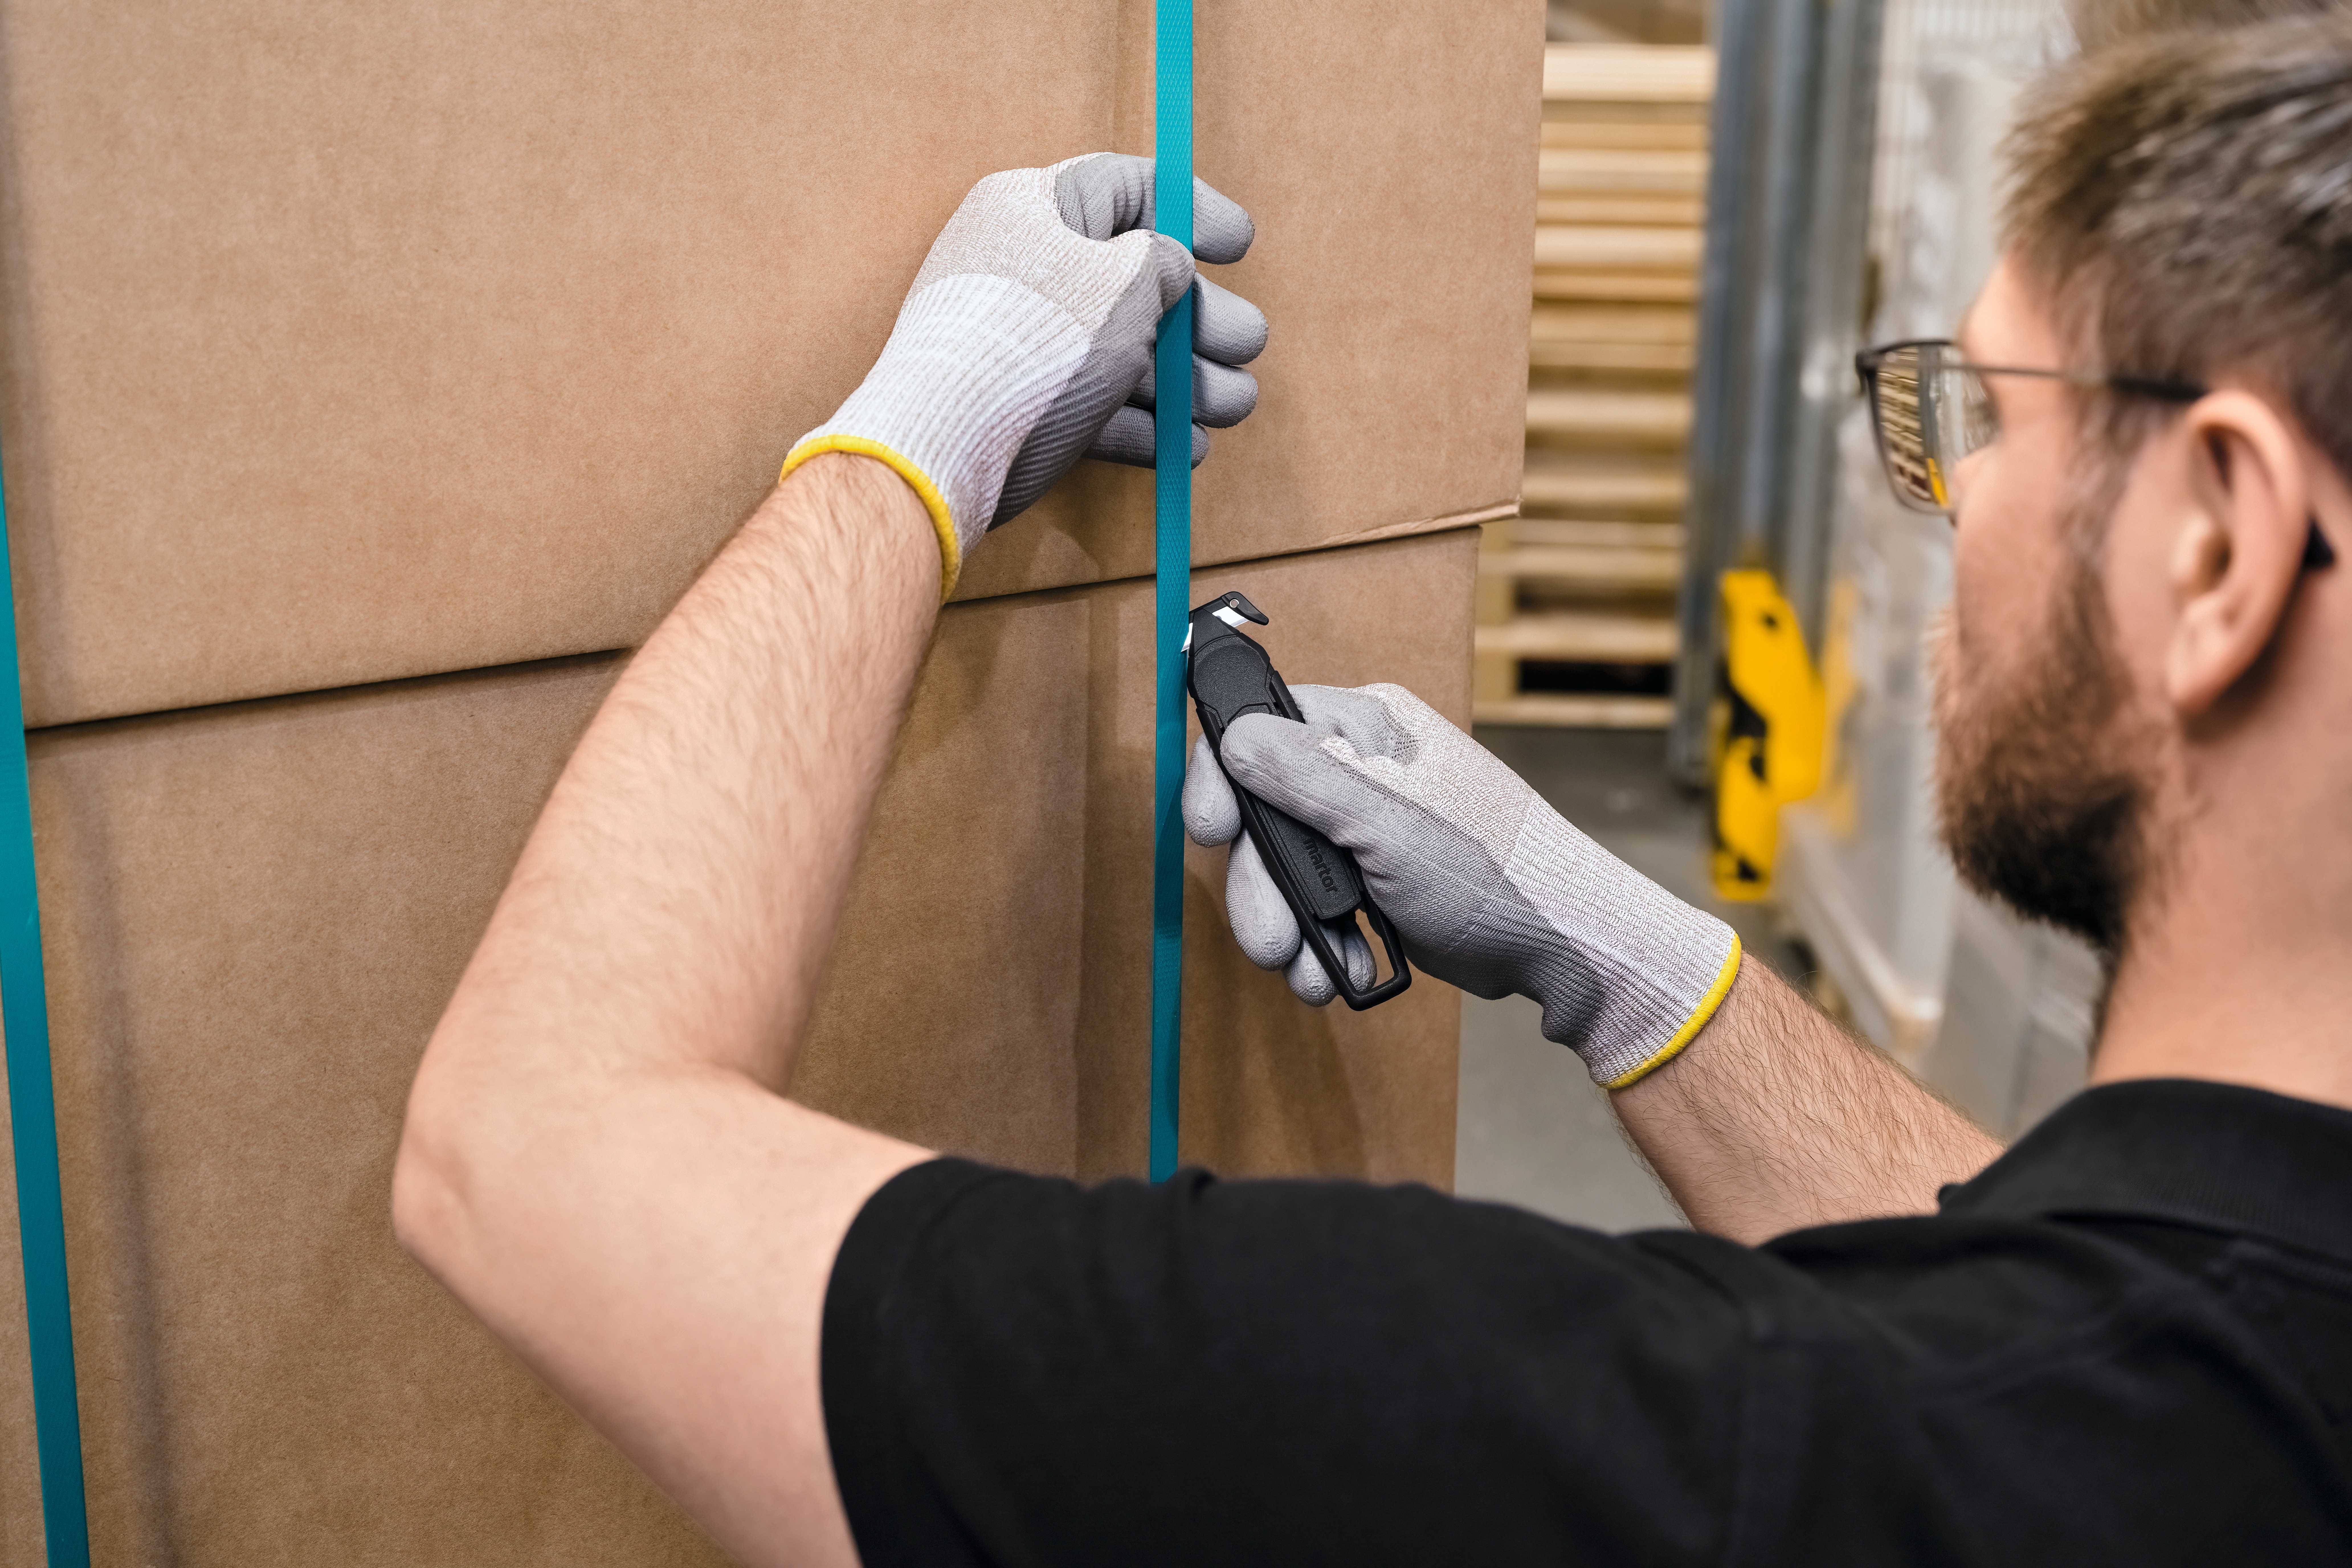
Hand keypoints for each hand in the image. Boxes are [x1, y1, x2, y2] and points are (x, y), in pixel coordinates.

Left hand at [782, 153, 1263, 596]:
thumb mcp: (1124, 280)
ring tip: (1233, 405)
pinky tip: (1185, 447)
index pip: (1127, 185)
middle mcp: (1026, 267)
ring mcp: (1022, 340)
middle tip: (1246, 344)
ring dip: (1188, 384)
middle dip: (1204, 319)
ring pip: (1122, 352)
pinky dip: (1143, 427)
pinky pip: (1094, 408)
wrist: (945, 445)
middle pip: (1135, 280)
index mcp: (1036, 207)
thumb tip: (1169, 266)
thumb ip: (1161, 261)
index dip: (1193, 208)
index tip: (1239, 245)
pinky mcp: (1021, 406)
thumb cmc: (1036, 342)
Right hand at [1182, 683, 1740, 1086]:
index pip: (1259, 726)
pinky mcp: (1374, 878)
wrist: (1564, 949)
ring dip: (1286, 925)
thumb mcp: (1390, 822)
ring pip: (1282, 866)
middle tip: (1267, 940)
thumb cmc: (1500, 874)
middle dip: (1260, 884)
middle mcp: (1360, 766)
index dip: (1222, 780)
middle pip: (1261, 810)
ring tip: (1307, 970)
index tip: (1210, 830)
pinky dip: (1317, 942)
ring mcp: (1366, 825)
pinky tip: (1336, 969)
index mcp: (1367, 724)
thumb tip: (1235, 734)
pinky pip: (1315, 903)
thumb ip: (1306, 777)